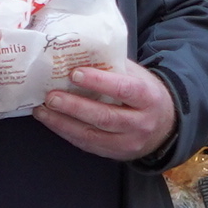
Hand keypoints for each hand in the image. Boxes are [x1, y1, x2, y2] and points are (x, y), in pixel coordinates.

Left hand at [39, 57, 176, 161]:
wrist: (165, 126)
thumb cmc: (144, 94)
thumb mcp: (137, 76)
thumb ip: (113, 66)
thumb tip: (78, 53)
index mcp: (148, 97)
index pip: (123, 89)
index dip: (99, 82)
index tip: (75, 73)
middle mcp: (140, 123)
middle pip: (105, 116)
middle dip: (74, 106)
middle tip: (50, 96)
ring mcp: (128, 142)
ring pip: (92, 135)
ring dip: (63, 122)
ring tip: (42, 110)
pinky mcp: (115, 154)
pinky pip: (87, 145)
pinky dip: (67, 132)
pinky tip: (52, 121)